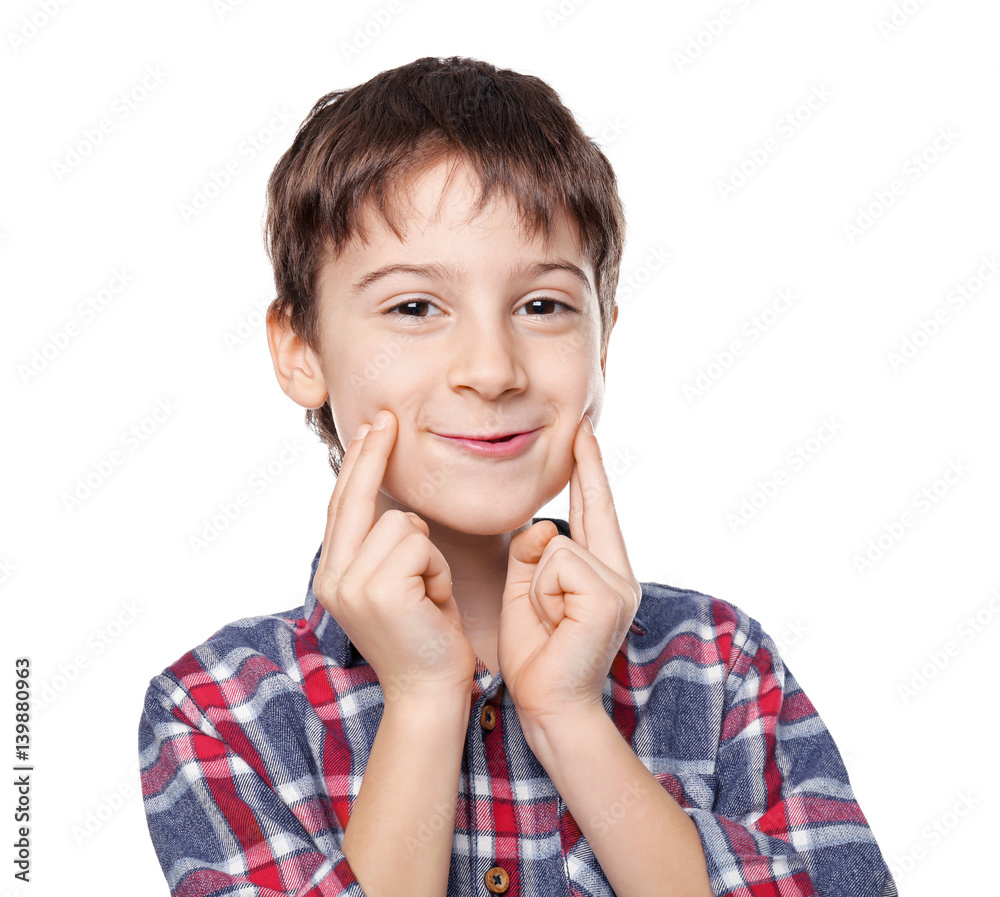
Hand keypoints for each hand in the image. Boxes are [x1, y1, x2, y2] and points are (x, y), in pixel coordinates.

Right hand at [310, 409, 476, 702]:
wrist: (430, 691)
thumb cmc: (427, 636)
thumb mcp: (401, 585)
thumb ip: (386, 547)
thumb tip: (397, 507)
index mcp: (335, 574)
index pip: (344, 506)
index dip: (358, 465)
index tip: (372, 429)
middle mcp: (333, 576)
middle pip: (356, 498)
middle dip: (374, 455)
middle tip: (386, 418)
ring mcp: (350, 583)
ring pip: (403, 522)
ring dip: (430, 555)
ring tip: (430, 594)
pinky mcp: (377, 588)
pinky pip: (418, 543)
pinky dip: (438, 569)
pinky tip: (434, 602)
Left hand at [497, 415, 641, 729]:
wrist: (549, 705)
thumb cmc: (536, 652)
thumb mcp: (526, 594)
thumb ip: (533, 557)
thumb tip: (541, 529)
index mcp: (601, 573)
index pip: (594, 510)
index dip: (589, 471)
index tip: (584, 434)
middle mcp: (619, 574)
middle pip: (594, 507)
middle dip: (587, 466)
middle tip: (581, 422)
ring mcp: (618, 584)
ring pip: (555, 543)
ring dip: (535, 583)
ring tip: (546, 620)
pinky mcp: (608, 596)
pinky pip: (556, 561)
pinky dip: (540, 591)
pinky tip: (552, 621)